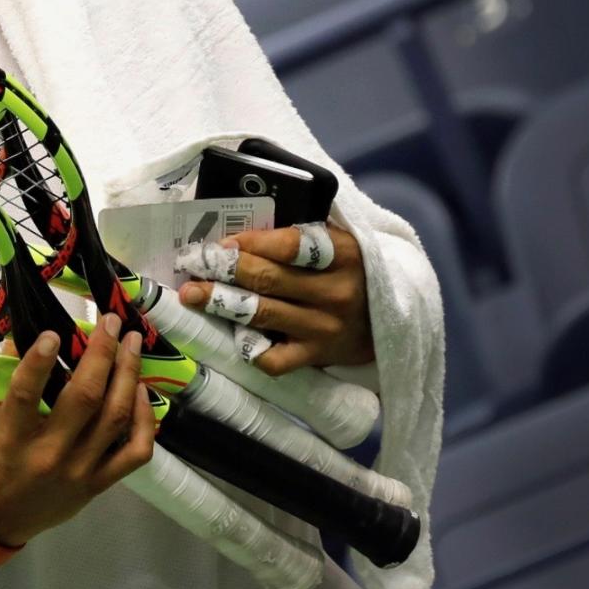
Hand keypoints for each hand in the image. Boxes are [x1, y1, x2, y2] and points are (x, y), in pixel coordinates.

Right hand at [0, 314, 155, 545]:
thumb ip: (2, 379)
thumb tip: (21, 335)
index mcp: (12, 437)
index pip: (26, 394)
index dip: (39, 361)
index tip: (53, 332)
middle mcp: (49, 453)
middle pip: (86, 397)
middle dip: (103, 353)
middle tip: (111, 322)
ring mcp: (78, 471)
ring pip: (115, 418)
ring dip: (128, 375)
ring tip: (132, 344)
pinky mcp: (97, 484)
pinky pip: (134, 451)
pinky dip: (144, 419)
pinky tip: (142, 393)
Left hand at [176, 224, 372, 374]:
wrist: (397, 319)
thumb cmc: (354, 272)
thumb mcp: (341, 243)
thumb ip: (301, 236)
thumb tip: (240, 229)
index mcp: (343, 253)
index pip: (291, 245)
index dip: (251, 243)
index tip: (221, 242)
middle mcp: (335, 292)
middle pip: (268, 279)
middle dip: (223, 269)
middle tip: (192, 263)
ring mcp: (324, 328)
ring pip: (262, 314)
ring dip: (220, 302)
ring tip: (191, 294)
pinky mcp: (315, 356)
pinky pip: (274, 358)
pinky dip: (249, 347)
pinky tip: (231, 334)